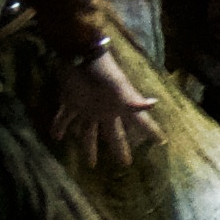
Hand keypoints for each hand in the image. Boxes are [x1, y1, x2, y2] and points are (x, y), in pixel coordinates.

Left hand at [44, 36, 160, 167]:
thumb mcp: (118, 85)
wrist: (80, 55)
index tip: (162, 141)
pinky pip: (64, 119)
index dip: (150, 132)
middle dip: (119, 149)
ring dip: (88, 147)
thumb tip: (154, 104)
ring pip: (88, 132)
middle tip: (125, 164)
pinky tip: (57, 137)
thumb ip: (133, 99)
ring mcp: (87, 108)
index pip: (139, 123)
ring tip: (91, 164)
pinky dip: (60, 127)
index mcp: (119, 107)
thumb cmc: (102, 70)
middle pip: (113, 134)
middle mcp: (105, 111)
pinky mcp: (70, 103)